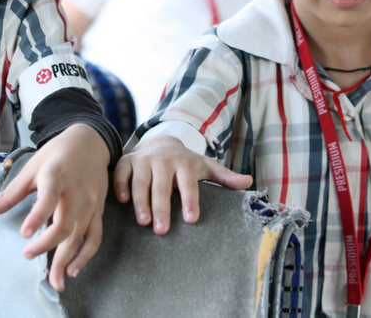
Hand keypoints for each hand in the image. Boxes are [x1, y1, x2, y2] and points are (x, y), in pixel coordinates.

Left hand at [0, 124, 109, 292]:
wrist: (89, 142)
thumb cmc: (56, 154)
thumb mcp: (31, 168)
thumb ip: (10, 193)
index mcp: (56, 175)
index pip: (48, 198)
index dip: (37, 216)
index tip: (25, 234)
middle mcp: (76, 191)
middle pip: (65, 224)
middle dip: (47, 245)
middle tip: (28, 256)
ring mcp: (90, 202)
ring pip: (80, 235)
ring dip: (67, 260)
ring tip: (55, 282)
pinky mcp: (98, 210)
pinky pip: (95, 236)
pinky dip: (86, 255)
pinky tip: (73, 270)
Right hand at [112, 135, 252, 234]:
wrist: (160, 140)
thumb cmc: (185, 162)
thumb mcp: (205, 166)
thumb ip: (225, 176)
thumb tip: (249, 182)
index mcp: (184, 164)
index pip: (188, 184)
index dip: (190, 200)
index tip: (192, 219)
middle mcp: (164, 161)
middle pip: (162, 186)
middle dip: (162, 208)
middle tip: (162, 230)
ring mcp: (144, 160)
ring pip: (141, 181)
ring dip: (141, 201)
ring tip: (143, 222)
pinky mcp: (127, 161)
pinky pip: (122, 173)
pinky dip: (121, 186)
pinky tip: (122, 201)